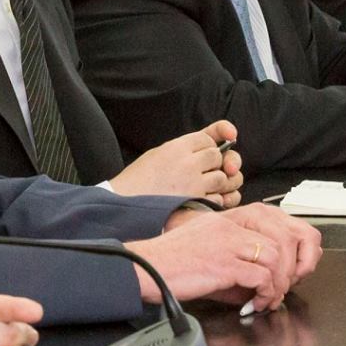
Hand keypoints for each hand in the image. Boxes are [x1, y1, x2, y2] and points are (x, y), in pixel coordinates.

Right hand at [109, 119, 241, 204]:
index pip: (208, 138)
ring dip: (216, 184)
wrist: (124, 207)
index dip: (209, 145)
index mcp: (176, 147)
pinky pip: (219, 199)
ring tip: (198, 189)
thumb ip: (183, 148)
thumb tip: (214, 142)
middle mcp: (187, 163)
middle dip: (214, 164)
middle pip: (217, 156)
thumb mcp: (157, 154)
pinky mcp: (197, 203)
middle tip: (201, 173)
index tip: (205, 153)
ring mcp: (194, 184)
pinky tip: (198, 202)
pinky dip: (213, 202)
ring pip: (222, 178)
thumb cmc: (137, 182)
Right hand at [128, 204, 320, 310]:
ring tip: (268, 298)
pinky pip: (261, 278)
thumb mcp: (209, 248)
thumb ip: (238, 257)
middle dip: (291, 268)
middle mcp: (232, 226)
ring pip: (276, 259)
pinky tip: (255, 303)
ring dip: (279, 284)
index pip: (277, 222)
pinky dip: (265, 294)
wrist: (146, 267)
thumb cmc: (172, 262)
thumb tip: (263, 283)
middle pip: (283, 239)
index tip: (290, 269)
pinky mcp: (224, 264)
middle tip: (283, 287)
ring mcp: (228, 243)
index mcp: (229, 219)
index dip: (292, 247)